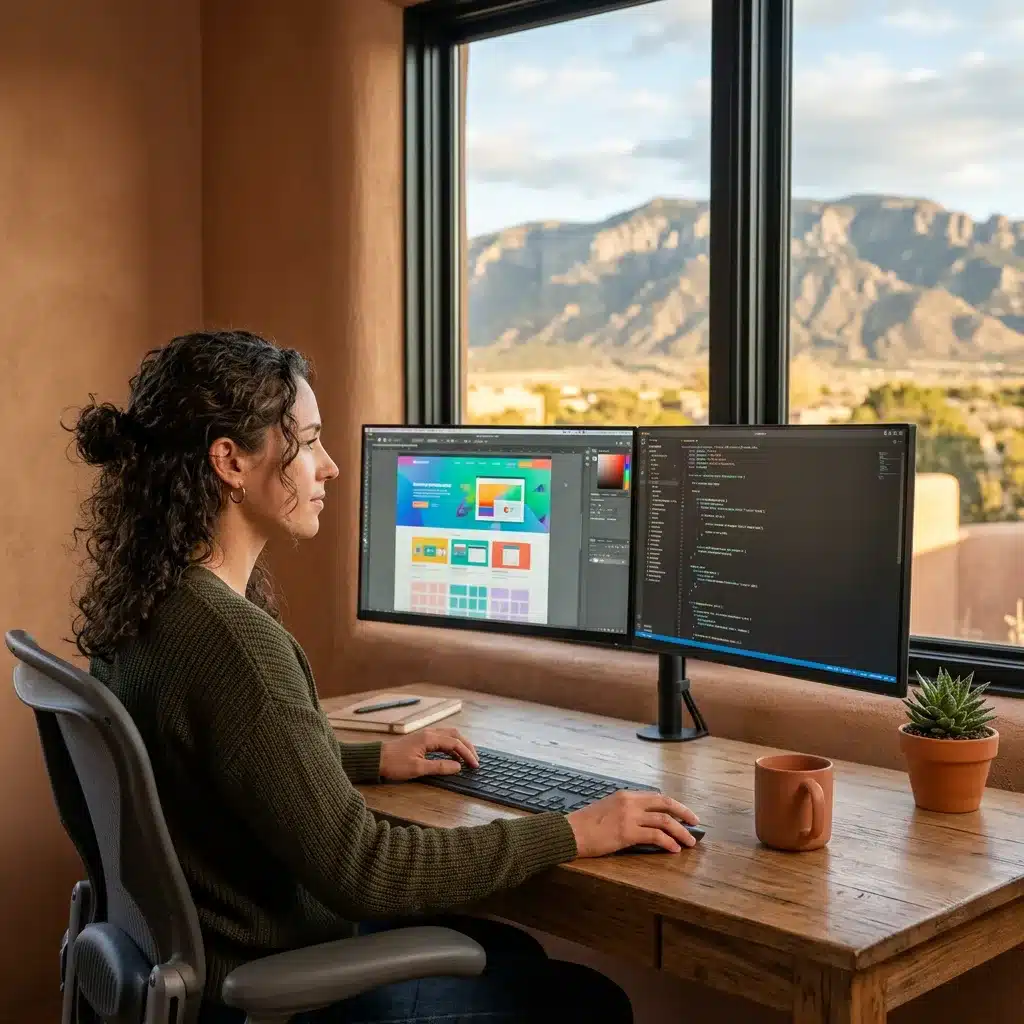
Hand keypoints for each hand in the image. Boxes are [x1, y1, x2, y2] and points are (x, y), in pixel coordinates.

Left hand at [378, 727, 479, 781]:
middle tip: (476, 759)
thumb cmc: (395, 764)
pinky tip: (452, 756)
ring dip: (460, 745)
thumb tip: (458, 767)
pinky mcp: (421, 740)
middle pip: (455, 735)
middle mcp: (429, 733)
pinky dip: (451, 746)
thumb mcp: (418, 768)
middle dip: (467, 746)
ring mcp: (425, 735)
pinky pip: (442, 739)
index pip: (455, 743)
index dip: (467, 754)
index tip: (475, 765)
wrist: (376, 759)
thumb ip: (439, 767)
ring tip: (468, 757)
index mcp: (430, 738)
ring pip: (449, 735)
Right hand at [567, 791, 699, 856]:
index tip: (684, 813)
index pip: (656, 797)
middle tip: (695, 823)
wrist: (570, 832)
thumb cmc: (585, 824)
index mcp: (625, 795)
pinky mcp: (627, 833)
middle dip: (684, 813)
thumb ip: (625, 810)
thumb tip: (643, 821)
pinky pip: (655, 836)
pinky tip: (674, 849)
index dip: (673, 805)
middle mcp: (630, 802)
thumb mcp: (608, 809)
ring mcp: (629, 816)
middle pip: (665, 804)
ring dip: (680, 831)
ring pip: (664, 821)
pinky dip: (668, 842)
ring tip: (690, 841)